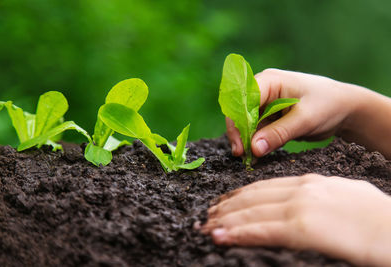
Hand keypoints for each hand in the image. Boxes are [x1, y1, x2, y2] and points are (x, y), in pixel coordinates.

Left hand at [202, 174, 390, 265]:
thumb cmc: (376, 219)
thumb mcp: (343, 199)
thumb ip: (318, 201)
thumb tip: (301, 211)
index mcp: (310, 183)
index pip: (264, 186)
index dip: (240, 195)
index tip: (225, 203)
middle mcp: (301, 191)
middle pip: (253, 196)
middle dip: (228, 207)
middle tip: (208, 216)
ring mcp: (301, 208)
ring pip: (252, 212)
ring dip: (226, 220)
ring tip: (207, 227)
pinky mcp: (303, 228)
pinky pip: (262, 230)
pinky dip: (238, 233)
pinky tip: (221, 237)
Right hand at [227, 69, 361, 156]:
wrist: (346, 109)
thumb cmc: (328, 105)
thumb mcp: (304, 120)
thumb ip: (278, 134)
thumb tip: (253, 149)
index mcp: (270, 81)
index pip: (243, 100)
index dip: (238, 122)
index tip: (241, 146)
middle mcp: (264, 89)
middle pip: (241, 111)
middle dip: (240, 133)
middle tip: (243, 156)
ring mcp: (266, 102)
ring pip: (247, 123)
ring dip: (247, 140)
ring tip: (251, 158)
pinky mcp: (270, 115)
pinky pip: (257, 129)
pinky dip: (257, 142)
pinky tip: (258, 154)